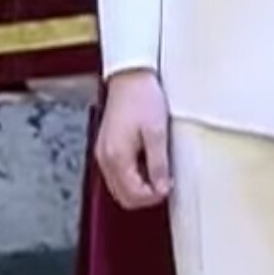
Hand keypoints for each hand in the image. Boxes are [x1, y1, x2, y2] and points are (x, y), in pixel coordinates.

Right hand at [96, 71, 172, 209]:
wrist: (130, 77)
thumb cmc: (143, 99)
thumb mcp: (157, 132)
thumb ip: (158, 163)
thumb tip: (161, 189)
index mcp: (116, 158)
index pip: (131, 195)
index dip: (153, 197)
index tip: (170, 187)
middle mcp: (104, 159)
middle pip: (122, 195)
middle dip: (145, 196)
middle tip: (166, 184)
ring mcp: (103, 153)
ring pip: (119, 186)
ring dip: (139, 187)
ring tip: (160, 173)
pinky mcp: (107, 146)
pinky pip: (117, 173)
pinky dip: (132, 176)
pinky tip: (148, 164)